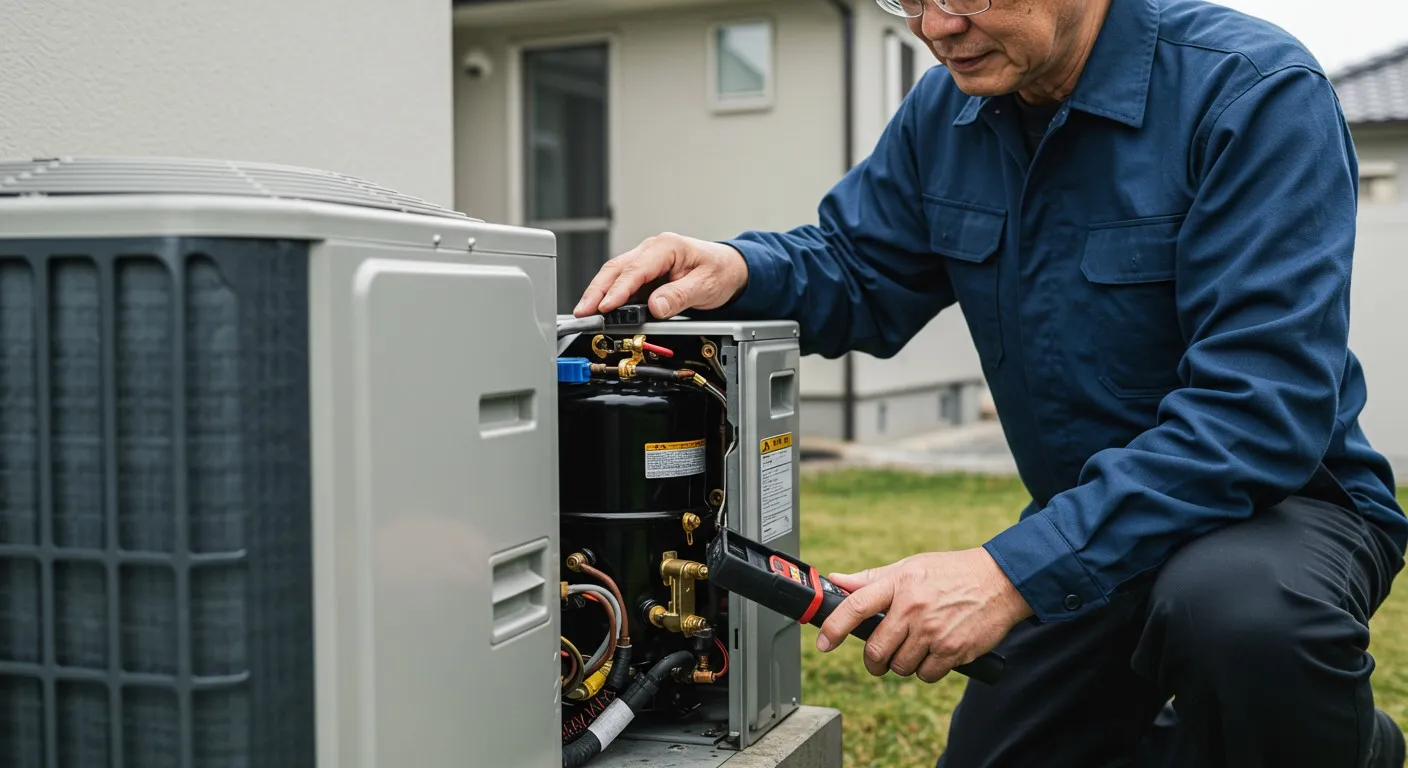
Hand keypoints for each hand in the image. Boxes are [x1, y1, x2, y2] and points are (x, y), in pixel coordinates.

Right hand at [573, 232, 748, 318]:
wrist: (730, 269)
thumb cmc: (720, 271)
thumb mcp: (705, 286)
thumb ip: (679, 296)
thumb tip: (655, 307)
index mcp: (666, 247)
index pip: (635, 269)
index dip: (618, 290)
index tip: (605, 306)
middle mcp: (652, 250)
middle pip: (616, 268)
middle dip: (597, 291)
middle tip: (583, 311)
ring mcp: (646, 261)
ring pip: (615, 274)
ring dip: (599, 293)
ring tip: (585, 312)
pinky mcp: (645, 274)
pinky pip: (623, 283)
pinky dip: (610, 295)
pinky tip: (600, 309)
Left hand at [816, 548, 1032, 683]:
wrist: (1001, 581)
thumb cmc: (951, 572)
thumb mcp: (910, 566)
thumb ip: (872, 578)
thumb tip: (837, 581)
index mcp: (899, 583)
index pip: (856, 607)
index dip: (834, 628)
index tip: (823, 644)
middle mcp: (913, 608)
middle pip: (876, 650)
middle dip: (874, 660)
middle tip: (879, 658)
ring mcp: (933, 631)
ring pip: (900, 666)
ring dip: (903, 664)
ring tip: (917, 647)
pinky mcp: (953, 650)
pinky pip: (926, 674)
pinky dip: (927, 670)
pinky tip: (935, 653)